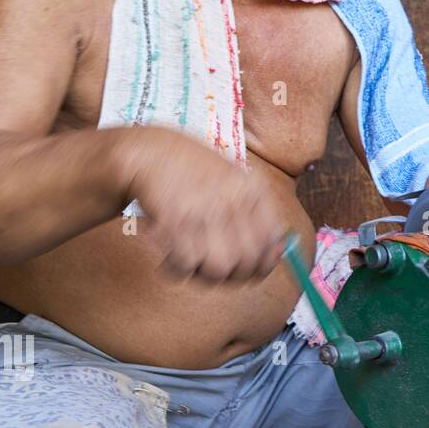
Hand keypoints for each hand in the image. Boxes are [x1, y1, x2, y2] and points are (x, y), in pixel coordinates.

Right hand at [117, 128, 287, 281]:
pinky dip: (176, 268)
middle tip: (213, 268)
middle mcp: (234, 198)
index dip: (262, 264)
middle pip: (248, 261)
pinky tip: (169, 257)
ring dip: (202, 274)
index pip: (273, 241)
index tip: (247, 270)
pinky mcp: (174, 218)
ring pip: (219, 268)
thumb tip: (278, 254)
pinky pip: (185, 263)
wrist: (150, 151)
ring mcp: (205, 208)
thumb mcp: (234, 180)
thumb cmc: (194, 171)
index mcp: (254, 188)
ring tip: (190, 262)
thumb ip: (257, 215)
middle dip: (232, 275)